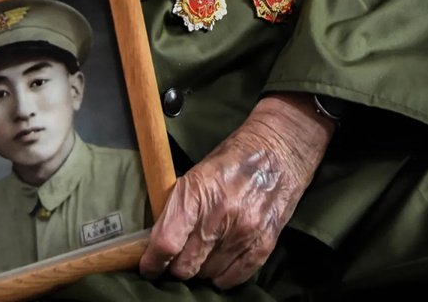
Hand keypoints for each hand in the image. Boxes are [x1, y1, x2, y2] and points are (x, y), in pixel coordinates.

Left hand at [140, 93, 334, 288]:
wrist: (279, 149)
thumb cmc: (234, 157)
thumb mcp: (197, 173)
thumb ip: (179, 206)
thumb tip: (158, 239)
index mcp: (197, 192)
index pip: (167, 241)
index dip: (152, 261)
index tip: (149, 268)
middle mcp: (220, 215)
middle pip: (186, 265)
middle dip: (176, 266)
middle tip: (177, 258)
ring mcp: (244, 231)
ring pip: (208, 274)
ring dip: (201, 268)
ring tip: (203, 251)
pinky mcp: (264, 242)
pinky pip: (234, 277)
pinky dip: (223, 275)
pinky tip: (220, 260)